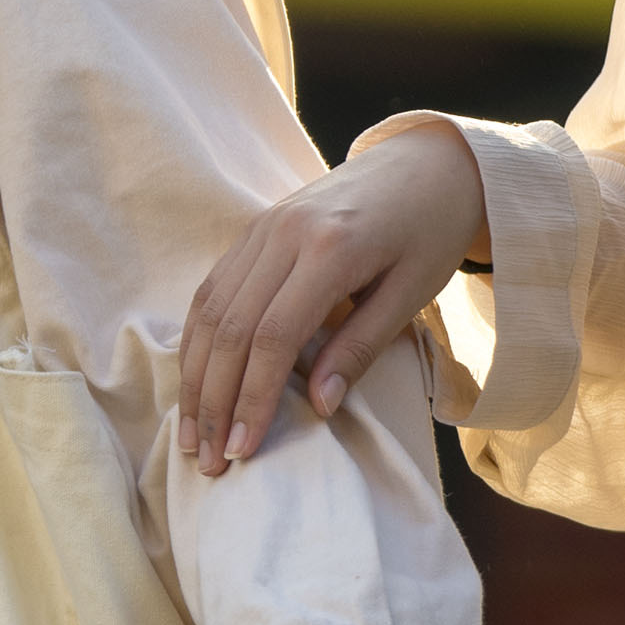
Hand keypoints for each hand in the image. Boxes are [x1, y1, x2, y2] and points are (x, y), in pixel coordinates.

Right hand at [181, 123, 486, 477]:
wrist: (427, 163)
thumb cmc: (430, 232)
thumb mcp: (411, 293)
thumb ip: (360, 349)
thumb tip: (318, 409)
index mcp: (329, 249)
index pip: (273, 337)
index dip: (253, 399)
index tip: (244, 450)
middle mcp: (283, 234)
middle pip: (230, 328)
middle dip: (214, 401)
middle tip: (210, 460)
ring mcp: (262, 228)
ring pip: (209, 310)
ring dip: (196, 378)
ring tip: (193, 435)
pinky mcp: (254, 229)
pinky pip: (212, 289)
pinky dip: (198, 340)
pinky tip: (195, 381)